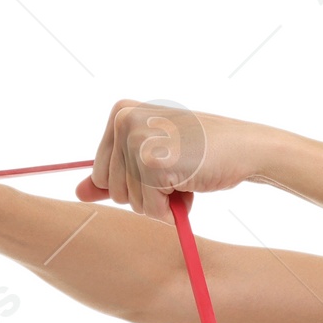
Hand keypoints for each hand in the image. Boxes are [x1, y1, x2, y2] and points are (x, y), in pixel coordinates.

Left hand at [79, 101, 273, 212]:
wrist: (243, 148)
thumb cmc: (201, 154)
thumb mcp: (152, 160)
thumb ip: (116, 175)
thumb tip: (78, 193)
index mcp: (119, 113)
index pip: (101, 174)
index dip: (133, 184)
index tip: (162, 166)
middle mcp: (123, 120)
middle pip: (111, 189)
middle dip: (145, 195)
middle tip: (177, 172)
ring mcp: (136, 139)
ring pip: (130, 202)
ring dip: (160, 203)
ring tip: (185, 176)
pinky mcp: (151, 162)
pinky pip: (149, 208)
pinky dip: (171, 210)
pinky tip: (190, 185)